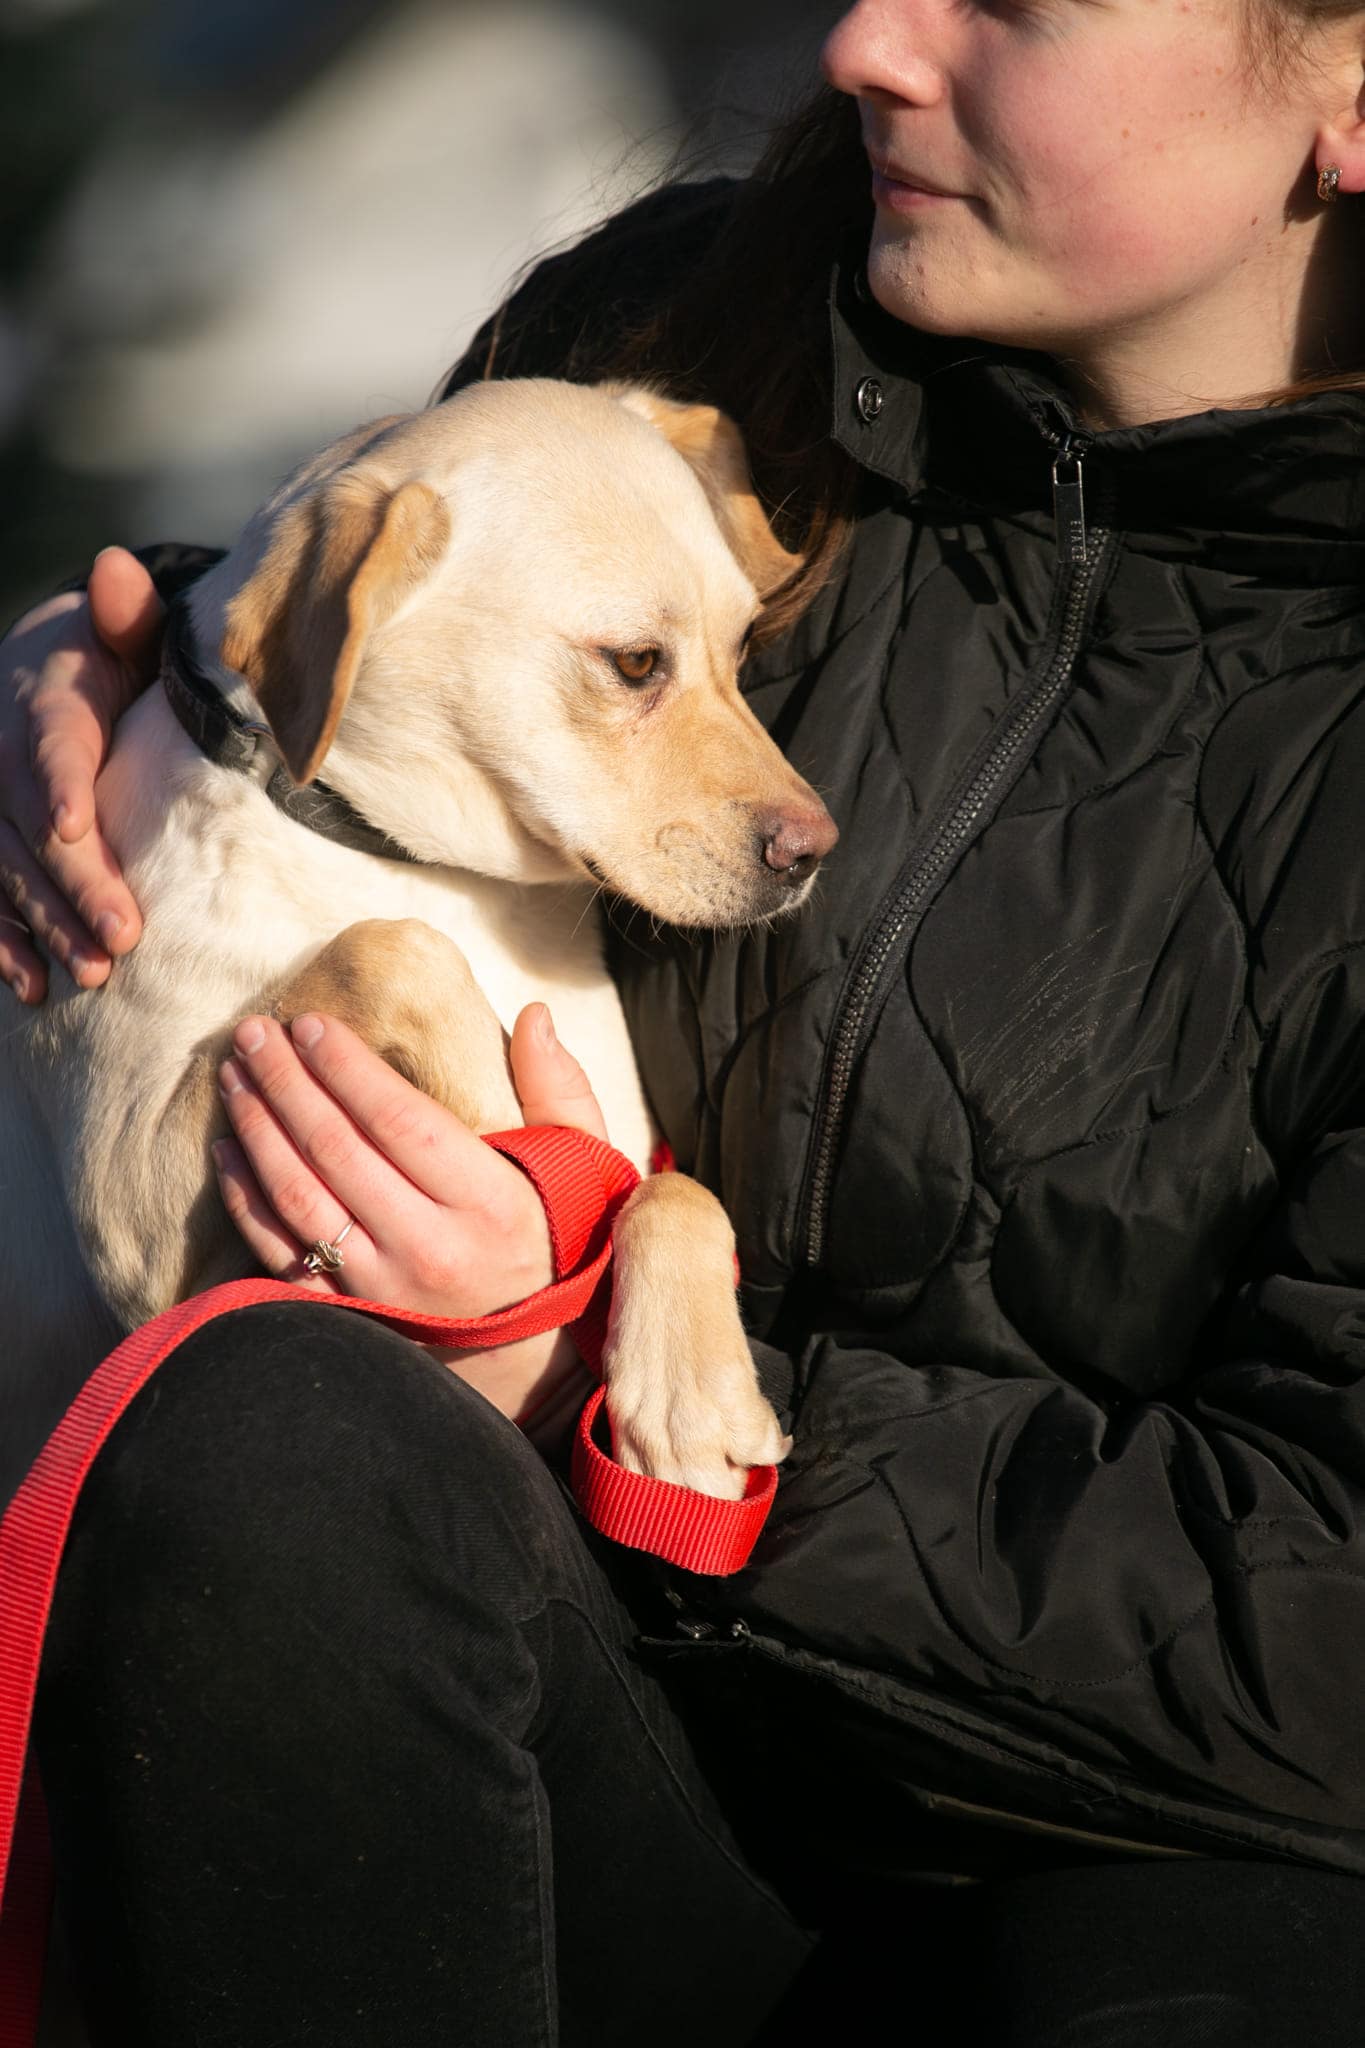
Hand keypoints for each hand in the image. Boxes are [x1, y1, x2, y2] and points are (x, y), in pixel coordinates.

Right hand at [0, 547, 160, 1000]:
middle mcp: (0, 755)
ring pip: (4, 870)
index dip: (60, 785)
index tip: (75, 828)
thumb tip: (120, 571)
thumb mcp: (127, 632)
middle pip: (30, 826)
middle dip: (73, 886)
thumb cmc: (112, 660)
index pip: (50, 744)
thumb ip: (132, 616)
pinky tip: (30, 984)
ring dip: (43, 926)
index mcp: (42, 701)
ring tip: (88, 974)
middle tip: (121, 940)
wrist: (49, 675)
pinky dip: (3, 941)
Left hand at [213, 1000, 610, 1430]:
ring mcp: (383, 1288)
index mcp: (488, 1201)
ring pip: (297, 1196)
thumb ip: (559, 1088)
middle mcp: (430, 1247)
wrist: (539, 1362)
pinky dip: (244, 1200)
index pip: (399, 1118)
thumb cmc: (559, 1244)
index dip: (346, 1068)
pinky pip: (280, 1253)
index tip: (310, 1022)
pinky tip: (226, 1150)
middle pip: (335, 1149)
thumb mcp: (580, 1165)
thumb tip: (535, 1014)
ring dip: (256, 1129)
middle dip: (286, 1082)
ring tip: (233, 1075)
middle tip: (253, 1033)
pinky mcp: (352, 1317)